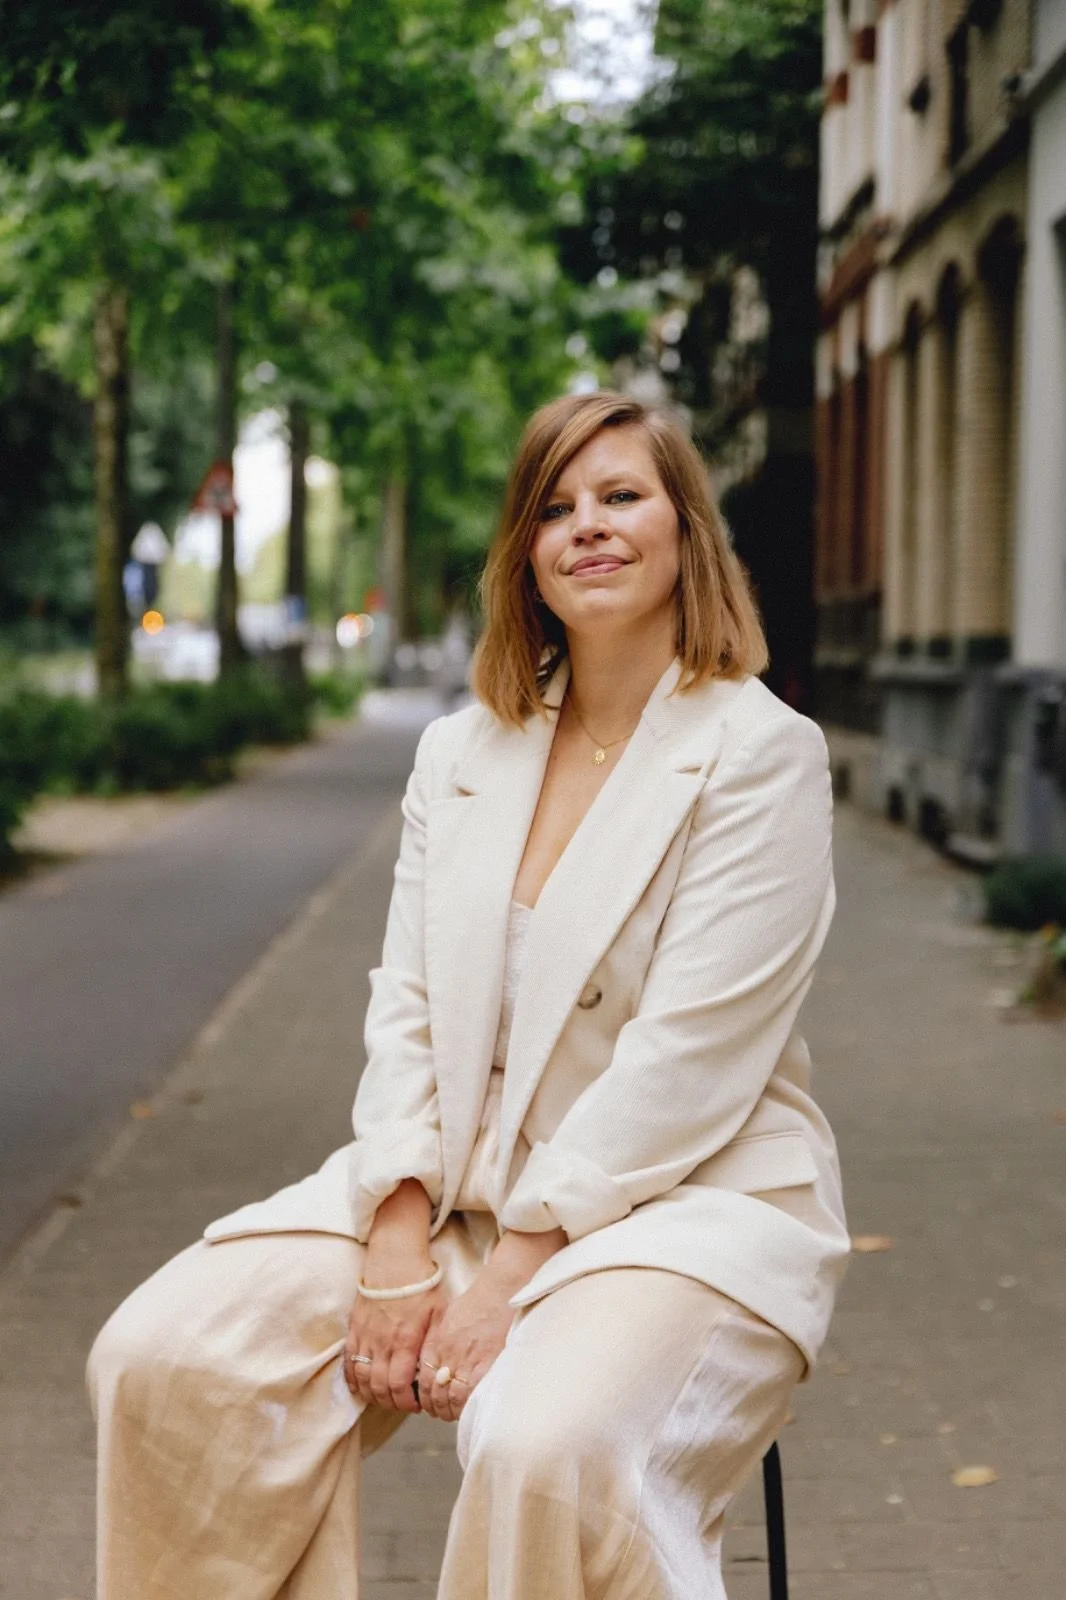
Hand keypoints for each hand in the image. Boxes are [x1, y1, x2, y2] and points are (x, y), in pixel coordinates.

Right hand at [345, 1241, 443, 1413]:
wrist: (395, 1260)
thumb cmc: (421, 1284)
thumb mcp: (439, 1313)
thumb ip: (434, 1343)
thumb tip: (436, 1370)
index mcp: (405, 1341)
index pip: (399, 1385)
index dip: (406, 1402)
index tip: (415, 1404)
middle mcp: (382, 1343)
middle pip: (379, 1387)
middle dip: (390, 1402)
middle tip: (401, 1403)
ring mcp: (365, 1336)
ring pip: (361, 1379)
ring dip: (371, 1394)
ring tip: (384, 1397)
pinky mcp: (354, 1329)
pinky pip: (348, 1362)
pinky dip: (353, 1379)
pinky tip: (361, 1386)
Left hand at [417, 1272, 516, 1421]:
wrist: (502, 1290)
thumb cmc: (481, 1300)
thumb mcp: (452, 1318)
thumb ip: (443, 1340)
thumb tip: (440, 1360)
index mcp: (439, 1343)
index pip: (424, 1380)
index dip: (426, 1397)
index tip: (432, 1403)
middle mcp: (449, 1354)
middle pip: (436, 1393)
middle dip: (438, 1408)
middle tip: (444, 1412)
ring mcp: (467, 1360)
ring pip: (452, 1398)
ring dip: (453, 1411)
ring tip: (457, 1414)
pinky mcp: (487, 1364)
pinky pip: (472, 1394)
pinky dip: (469, 1406)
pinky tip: (472, 1408)